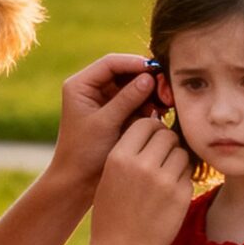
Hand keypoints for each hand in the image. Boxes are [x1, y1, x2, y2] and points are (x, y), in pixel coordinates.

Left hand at [51, 52, 159, 193]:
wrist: (78, 181)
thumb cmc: (84, 153)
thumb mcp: (105, 124)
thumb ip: (126, 99)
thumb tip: (149, 77)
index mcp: (81, 85)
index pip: (111, 63)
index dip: (134, 63)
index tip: (156, 70)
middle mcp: (92, 89)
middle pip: (125, 72)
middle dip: (146, 79)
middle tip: (165, 89)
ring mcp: (105, 101)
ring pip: (133, 87)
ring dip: (150, 93)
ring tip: (165, 103)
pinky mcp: (116, 114)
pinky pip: (136, 102)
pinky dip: (148, 105)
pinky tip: (160, 112)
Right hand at [89, 116, 191, 244]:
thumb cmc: (113, 211)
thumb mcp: (110, 175)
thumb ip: (130, 150)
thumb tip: (157, 123)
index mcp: (120, 157)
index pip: (146, 124)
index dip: (151, 130)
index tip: (151, 141)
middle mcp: (142, 166)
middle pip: (167, 135)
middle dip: (167, 143)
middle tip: (161, 157)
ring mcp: (164, 182)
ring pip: (181, 152)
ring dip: (176, 159)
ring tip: (165, 175)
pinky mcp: (181, 196)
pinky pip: (188, 173)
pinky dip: (182, 178)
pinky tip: (169, 192)